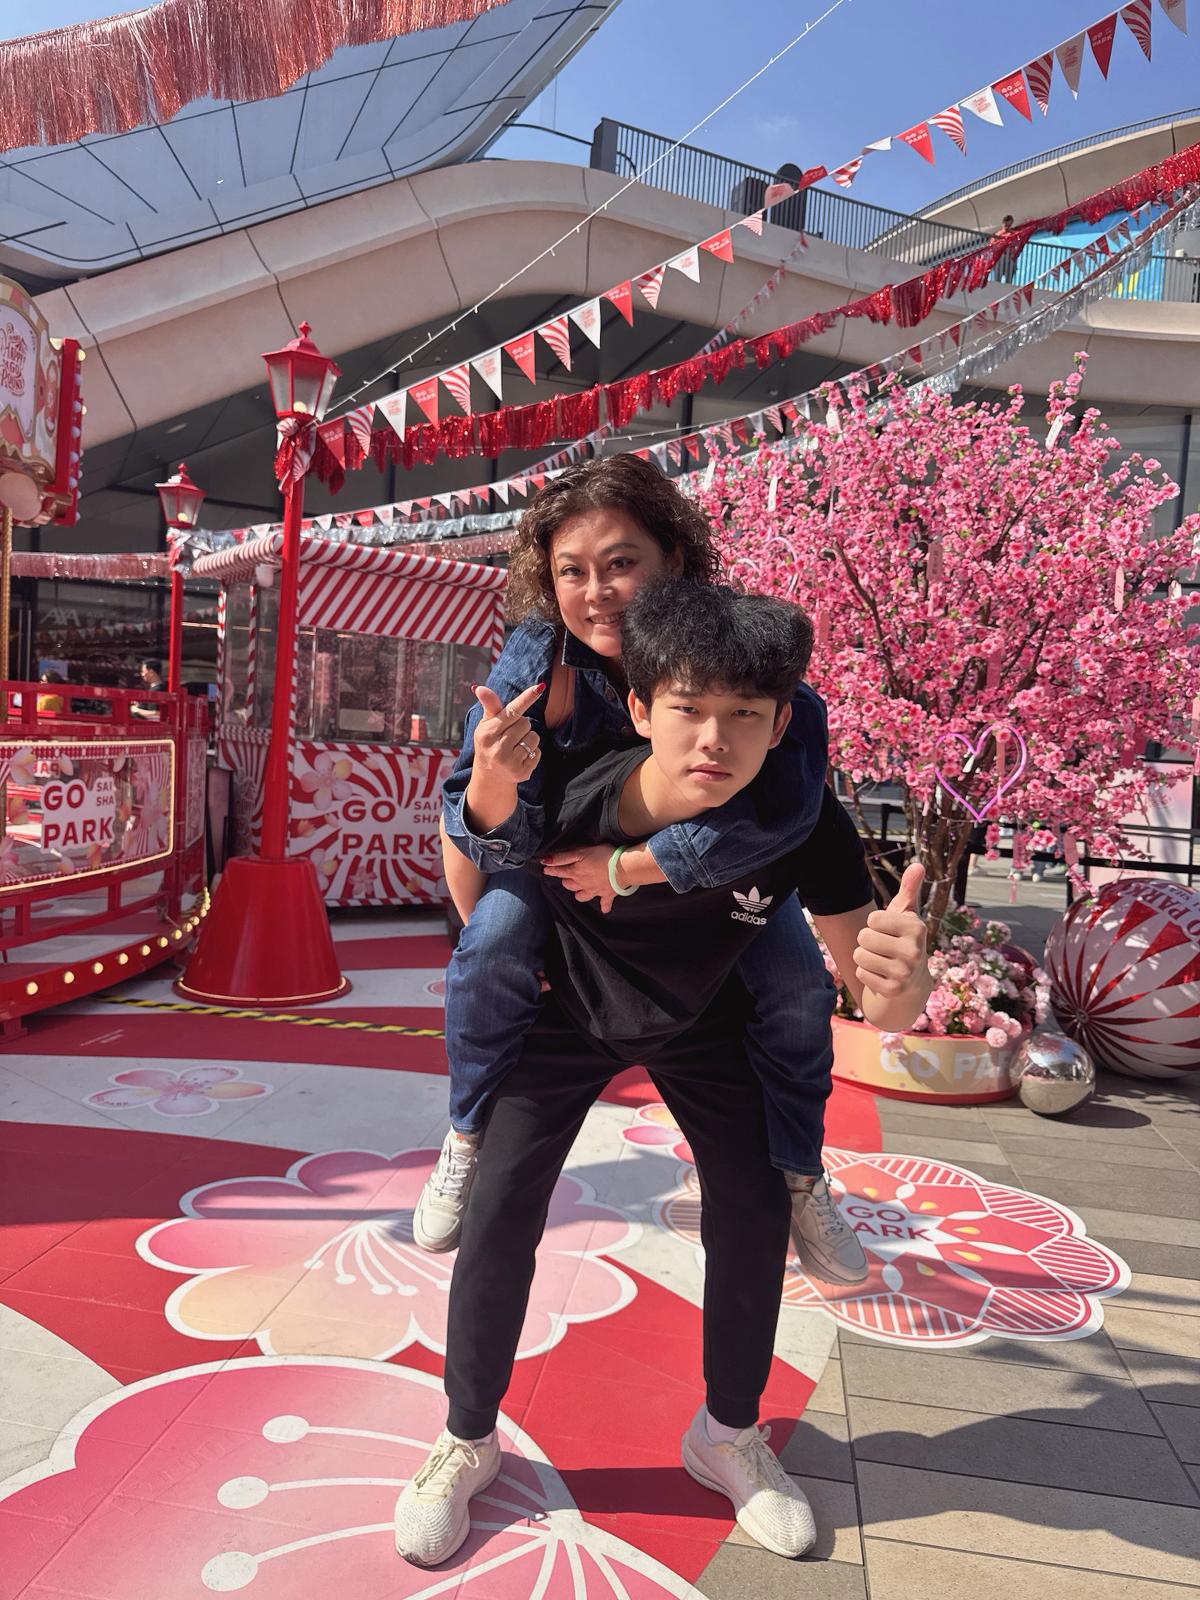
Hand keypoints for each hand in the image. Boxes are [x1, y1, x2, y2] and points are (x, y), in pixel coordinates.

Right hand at [471, 682, 545, 784]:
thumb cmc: (490, 742)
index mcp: (487, 733)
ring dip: (528, 739)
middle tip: (509, 736)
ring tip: (515, 747)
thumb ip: (490, 706)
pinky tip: (519, 758)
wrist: (490, 776)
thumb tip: (479, 688)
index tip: (539, 687)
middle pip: (525, 723)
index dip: (526, 698)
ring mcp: (509, 762)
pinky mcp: (521, 773)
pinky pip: (538, 752)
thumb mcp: (486, 724)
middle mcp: (497, 748)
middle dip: (521, 726)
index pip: (511, 712)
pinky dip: (532, 753)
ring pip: (534, 737)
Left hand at [541, 843, 616, 912]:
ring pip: (581, 896)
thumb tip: (545, 861)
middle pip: (569, 885)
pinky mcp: (607, 894)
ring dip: (579, 894)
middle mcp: (582, 884)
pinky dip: (604, 906)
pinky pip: (604, 904)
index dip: (551, 870)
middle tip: (567, 875)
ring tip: (580, 890)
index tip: (545, 870)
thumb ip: (562, 857)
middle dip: (566, 881)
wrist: (623, 868)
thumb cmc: (603, 856)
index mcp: (575, 873)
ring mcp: (595, 891)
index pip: (559, 872)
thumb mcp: (580, 852)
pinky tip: (604, 908)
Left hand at [853, 863, 929, 1001]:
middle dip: (867, 940)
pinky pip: (860, 974)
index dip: (875, 924)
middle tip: (883, 947)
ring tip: (882, 960)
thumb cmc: (904, 939)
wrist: (913, 980)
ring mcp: (904, 973)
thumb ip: (909, 889)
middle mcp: (914, 952)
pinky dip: (866, 974)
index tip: (888, 930)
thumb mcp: (907, 914)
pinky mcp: (893, 990)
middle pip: (863, 937)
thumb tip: (918, 864)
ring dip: (865, 957)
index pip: (873, 919)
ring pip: (859, 956)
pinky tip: (882, 975)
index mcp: (916, 928)